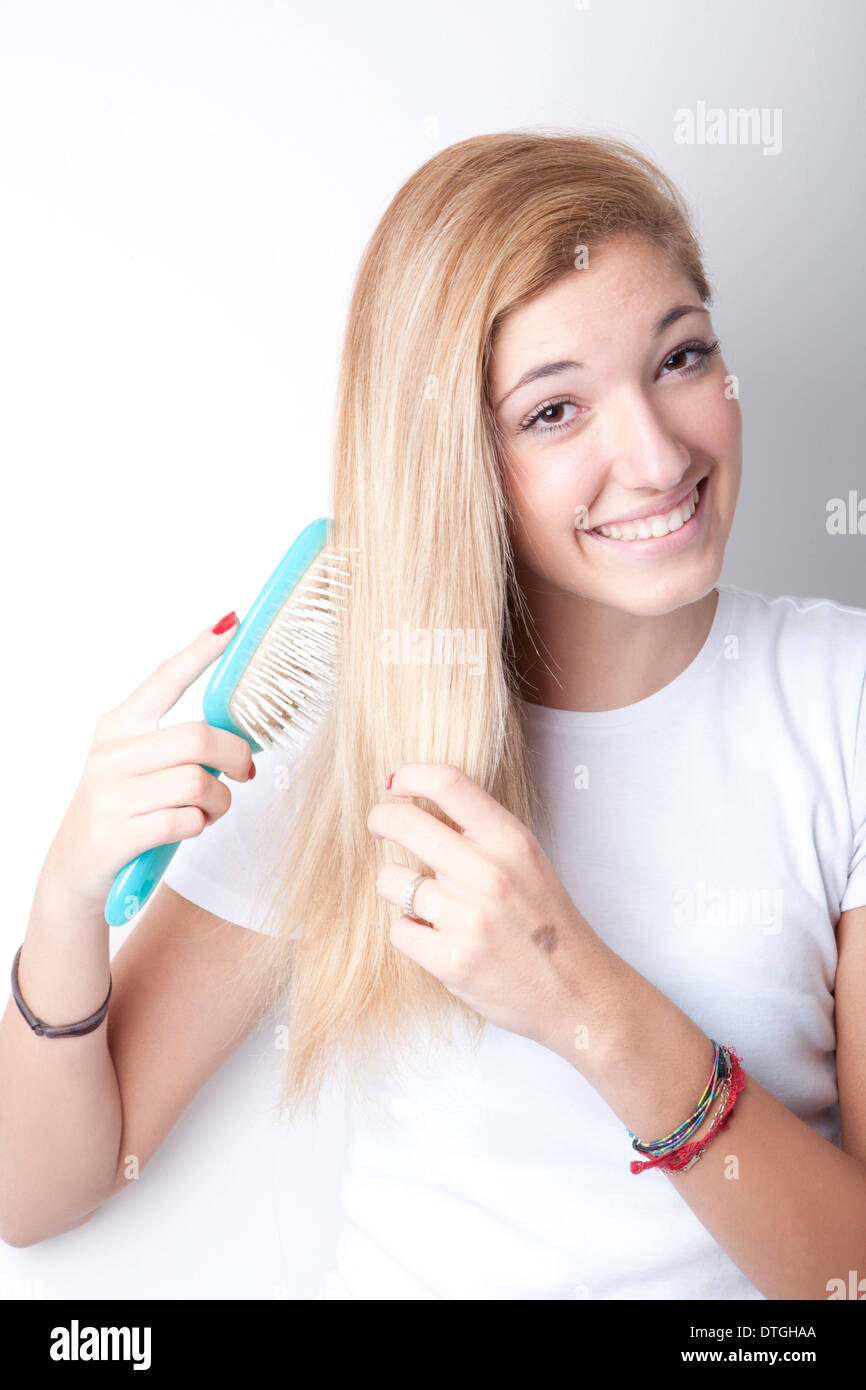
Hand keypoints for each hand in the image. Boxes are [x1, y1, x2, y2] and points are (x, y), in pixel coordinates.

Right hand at [38, 616, 255, 918]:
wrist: (77, 870)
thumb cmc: (124, 811)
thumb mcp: (138, 766)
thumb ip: (178, 745)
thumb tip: (240, 739)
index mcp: (119, 726)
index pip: (165, 678)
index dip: (201, 651)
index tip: (231, 623)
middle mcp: (111, 754)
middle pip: (198, 737)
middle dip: (235, 757)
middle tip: (245, 773)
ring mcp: (110, 795)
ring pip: (197, 782)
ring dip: (220, 802)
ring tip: (211, 810)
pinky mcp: (115, 835)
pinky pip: (184, 821)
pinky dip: (199, 827)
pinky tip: (188, 829)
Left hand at [367, 762, 614, 1052]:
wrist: (577, 992)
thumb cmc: (546, 923)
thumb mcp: (527, 862)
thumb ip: (483, 834)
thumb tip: (421, 804)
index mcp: (511, 842)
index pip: (448, 784)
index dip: (411, 775)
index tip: (395, 782)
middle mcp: (489, 874)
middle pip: (405, 822)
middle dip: (381, 819)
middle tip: (379, 825)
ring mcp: (469, 919)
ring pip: (392, 880)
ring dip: (396, 886)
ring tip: (420, 899)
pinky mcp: (452, 961)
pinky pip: (399, 929)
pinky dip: (409, 931)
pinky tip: (431, 935)